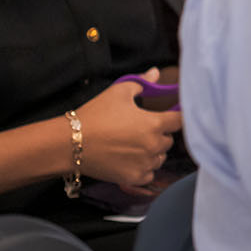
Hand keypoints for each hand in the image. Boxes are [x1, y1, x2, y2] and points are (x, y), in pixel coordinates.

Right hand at [74, 69, 183, 190]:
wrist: (69, 143)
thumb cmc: (95, 115)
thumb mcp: (118, 92)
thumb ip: (141, 82)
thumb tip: (155, 72)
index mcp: (154, 124)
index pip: (180, 120)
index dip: (176, 116)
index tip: (171, 116)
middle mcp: (153, 146)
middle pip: (168, 140)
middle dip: (159, 134)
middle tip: (140, 130)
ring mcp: (144, 164)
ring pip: (160, 157)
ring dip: (152, 152)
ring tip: (133, 145)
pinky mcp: (134, 178)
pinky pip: (149, 174)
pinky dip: (144, 168)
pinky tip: (130, 160)